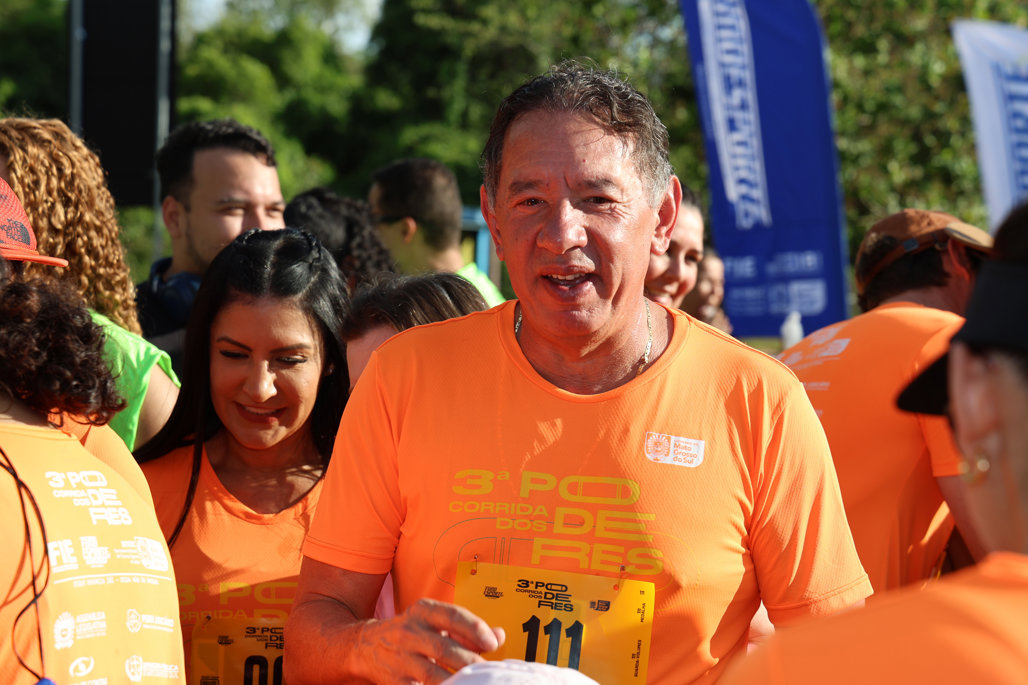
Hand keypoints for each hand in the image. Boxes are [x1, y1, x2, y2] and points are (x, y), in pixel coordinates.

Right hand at [356, 598, 505, 683]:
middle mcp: (410, 631)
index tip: (492, 644)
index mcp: (423, 611)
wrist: (366, 646)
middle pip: (445, 648)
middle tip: (488, 670)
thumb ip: (468, 629)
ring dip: (458, 680)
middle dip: (470, 661)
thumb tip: (499, 636)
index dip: (476, 630)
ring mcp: (401, 658)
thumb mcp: (435, 622)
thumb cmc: (412, 633)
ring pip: (434, 673)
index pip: (453, 616)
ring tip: (475, 682)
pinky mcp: (395, 681)